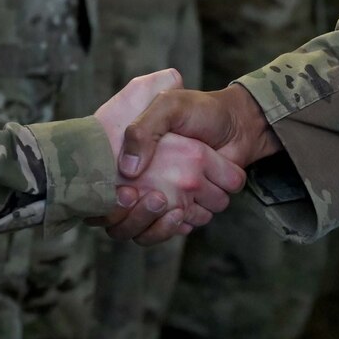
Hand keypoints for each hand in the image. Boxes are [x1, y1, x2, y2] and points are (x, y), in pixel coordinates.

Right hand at [93, 72, 245, 246]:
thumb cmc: (202, 111)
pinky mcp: (183, 210)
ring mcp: (163, 197)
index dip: (105, 199)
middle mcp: (143, 180)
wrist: (238, 124)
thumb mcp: (169, 106)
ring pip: (142, 229)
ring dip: (151, 222)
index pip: (101, 190)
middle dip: (130, 213)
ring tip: (162, 201)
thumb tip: (128, 171)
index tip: (120, 191)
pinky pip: (167, 232)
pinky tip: (179, 214)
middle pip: (119, 218)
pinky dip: (171, 229)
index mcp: (132, 156)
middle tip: (140, 195)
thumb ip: (144, 129)